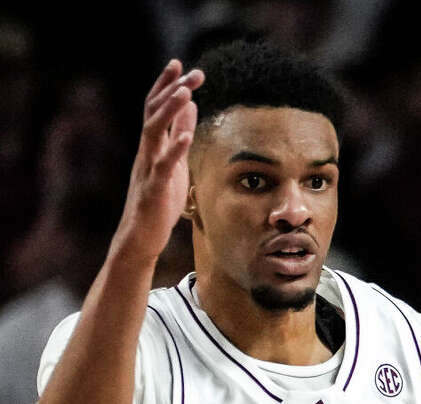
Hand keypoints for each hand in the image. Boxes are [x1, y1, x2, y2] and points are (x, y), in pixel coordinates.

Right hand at [120, 61, 203, 262]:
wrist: (142, 236)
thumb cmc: (159, 201)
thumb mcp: (175, 163)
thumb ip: (180, 136)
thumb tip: (190, 108)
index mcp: (152, 145)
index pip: (155, 108)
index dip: (166, 85)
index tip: (180, 64)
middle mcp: (146, 151)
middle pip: (154, 112)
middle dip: (172, 90)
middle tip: (192, 72)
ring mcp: (147, 168)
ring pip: (154, 132)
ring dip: (169, 111)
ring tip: (186, 93)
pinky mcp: (154, 188)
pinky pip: (163, 165)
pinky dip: (175, 149)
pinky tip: (187, 136)